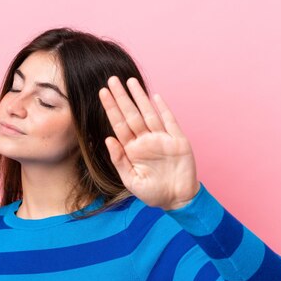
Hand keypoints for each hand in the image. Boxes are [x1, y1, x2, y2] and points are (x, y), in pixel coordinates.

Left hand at [98, 76, 200, 209]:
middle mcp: (146, 141)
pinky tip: (155, 97)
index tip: (102, 93)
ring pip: (148, 113)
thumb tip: (107, 140)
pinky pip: (170, 121)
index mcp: (132, 150)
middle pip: (131, 114)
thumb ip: (119, 160)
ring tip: (130, 81)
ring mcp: (162, 139)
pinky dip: (163, 109)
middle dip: (121, 97)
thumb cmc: (153, 193)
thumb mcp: (131, 181)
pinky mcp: (178, 141)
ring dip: (140, 97)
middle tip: (112, 80)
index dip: (111, 108)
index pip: (119, 125)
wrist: (177, 200)